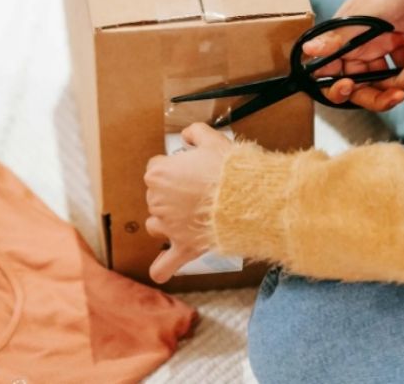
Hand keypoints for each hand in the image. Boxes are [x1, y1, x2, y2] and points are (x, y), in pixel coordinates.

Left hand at [144, 123, 232, 282]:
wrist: (248, 196)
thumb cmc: (230, 170)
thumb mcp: (213, 140)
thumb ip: (195, 133)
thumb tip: (188, 136)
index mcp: (159, 174)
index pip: (155, 169)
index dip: (173, 168)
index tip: (189, 170)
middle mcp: (158, 201)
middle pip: (155, 197)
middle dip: (172, 195)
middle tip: (198, 191)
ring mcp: (170, 226)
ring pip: (156, 226)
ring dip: (166, 223)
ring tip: (187, 218)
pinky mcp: (185, 246)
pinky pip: (165, 264)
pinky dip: (162, 268)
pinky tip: (162, 270)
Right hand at [304, 0, 403, 111]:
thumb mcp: (362, 17)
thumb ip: (335, 39)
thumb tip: (306, 51)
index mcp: (340, 41)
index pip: (330, 77)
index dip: (338, 91)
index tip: (351, 88)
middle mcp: (356, 48)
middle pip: (361, 87)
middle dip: (380, 96)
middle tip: (398, 95)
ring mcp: (377, 47)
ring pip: (384, 81)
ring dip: (402, 80)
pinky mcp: (396, 44)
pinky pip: (401, 67)